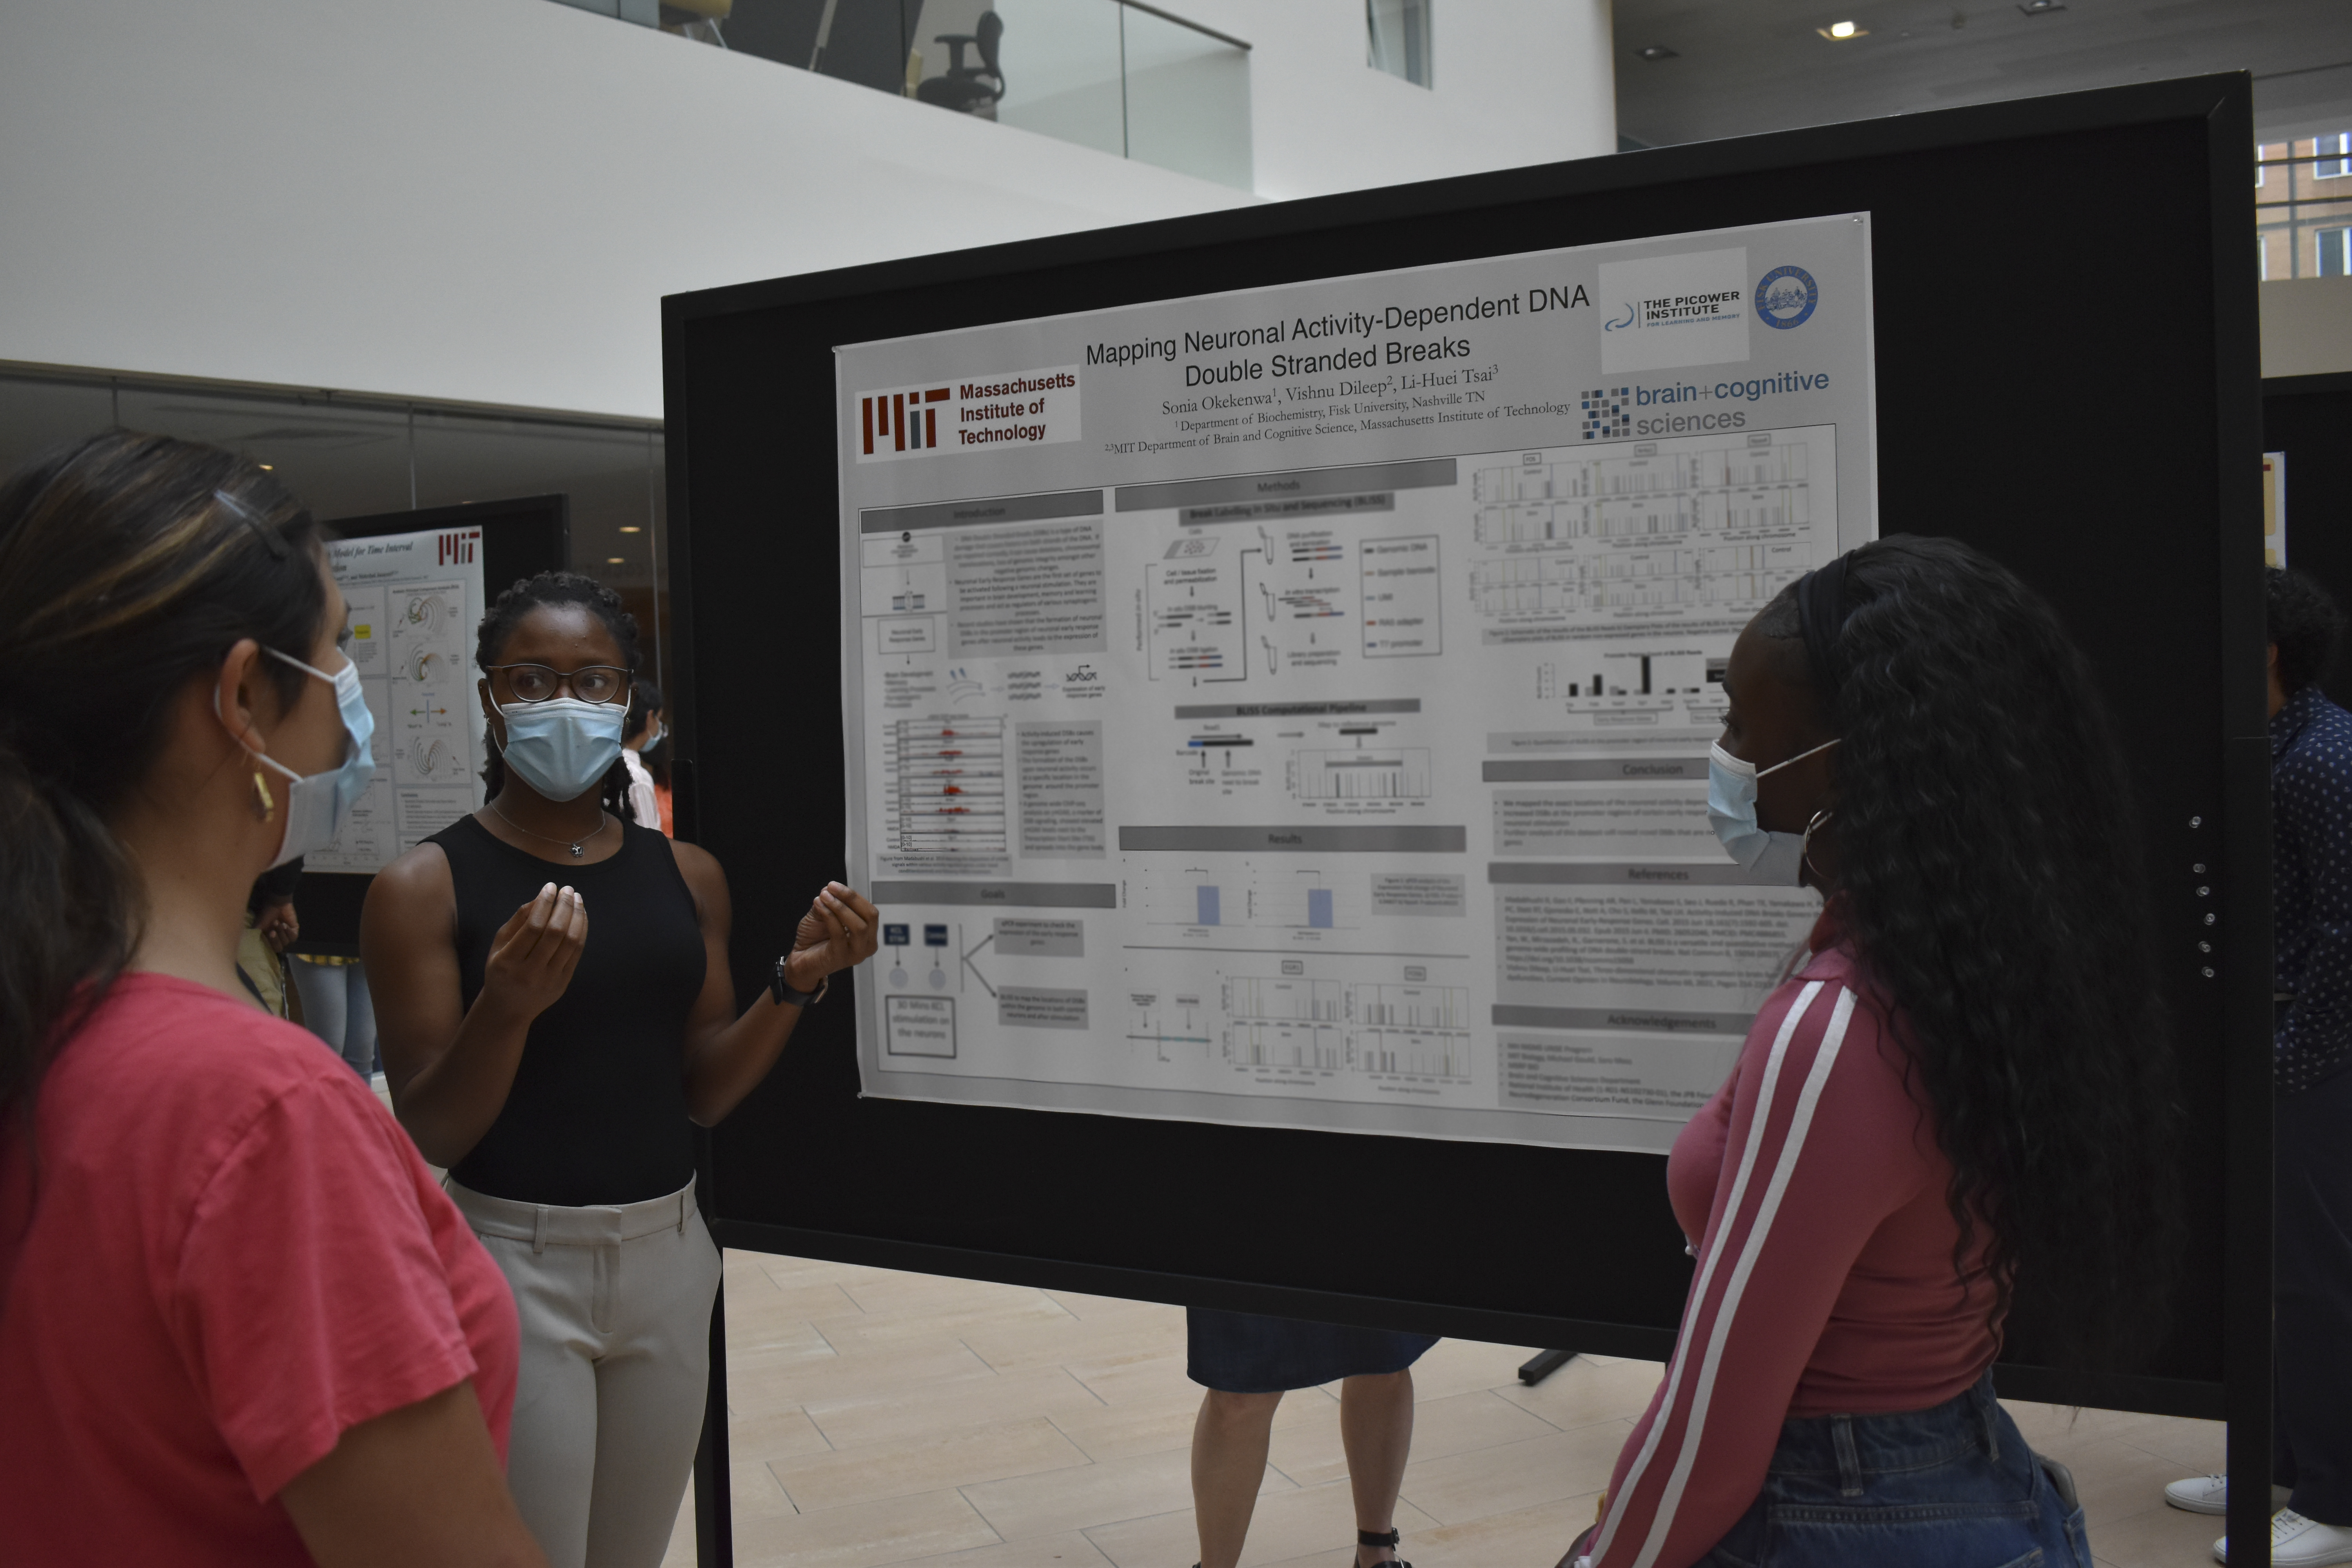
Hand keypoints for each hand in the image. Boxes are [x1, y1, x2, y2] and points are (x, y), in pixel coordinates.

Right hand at [261, 903, 300, 953]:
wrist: (277, 903)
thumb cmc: (266, 914)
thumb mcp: (259, 925)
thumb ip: (256, 935)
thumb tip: (252, 945)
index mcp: (268, 940)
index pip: (269, 949)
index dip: (268, 944)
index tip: (266, 936)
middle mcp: (277, 939)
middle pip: (279, 948)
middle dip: (275, 940)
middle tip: (272, 932)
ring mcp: (286, 936)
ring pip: (286, 942)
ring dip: (281, 932)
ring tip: (277, 922)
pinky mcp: (294, 931)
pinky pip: (293, 937)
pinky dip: (289, 932)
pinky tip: (285, 925)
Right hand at [481, 883, 587, 1022]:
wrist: (508, 1009)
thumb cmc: (501, 970)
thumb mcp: (499, 946)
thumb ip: (517, 921)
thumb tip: (540, 898)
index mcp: (508, 961)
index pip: (533, 926)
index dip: (544, 903)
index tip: (550, 886)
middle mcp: (529, 973)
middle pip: (555, 932)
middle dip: (564, 906)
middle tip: (568, 889)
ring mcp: (548, 980)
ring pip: (570, 942)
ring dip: (577, 916)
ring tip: (577, 898)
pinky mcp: (563, 984)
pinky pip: (577, 952)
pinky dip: (581, 931)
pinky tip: (581, 916)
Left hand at [783, 883, 879, 991]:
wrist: (800, 961)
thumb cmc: (814, 939)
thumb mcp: (824, 916)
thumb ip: (830, 903)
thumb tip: (831, 889)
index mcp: (867, 935)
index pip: (870, 911)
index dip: (854, 896)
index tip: (836, 885)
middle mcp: (866, 945)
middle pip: (870, 916)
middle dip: (851, 898)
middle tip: (832, 887)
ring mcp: (856, 953)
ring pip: (858, 926)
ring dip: (840, 907)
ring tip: (825, 897)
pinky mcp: (841, 958)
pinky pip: (839, 933)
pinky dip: (829, 916)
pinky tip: (819, 906)